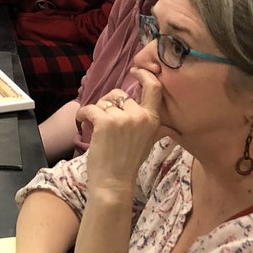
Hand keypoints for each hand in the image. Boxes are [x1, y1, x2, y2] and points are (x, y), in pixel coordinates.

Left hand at [75, 75, 162, 196]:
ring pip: (104, 102)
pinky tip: (83, 123)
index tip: (135, 70)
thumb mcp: (148, 141)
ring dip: (96, 112)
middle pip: (120, 95)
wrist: (114, 181)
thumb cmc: (128, 162)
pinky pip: (90, 108)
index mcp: (153, 119)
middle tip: (104, 122)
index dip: (144, 75)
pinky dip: (83, 115)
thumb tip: (169, 125)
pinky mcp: (105, 122)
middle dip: (109, 105)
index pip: (154, 89)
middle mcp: (140, 116)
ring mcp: (123, 119)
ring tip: (95, 127)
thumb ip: (154, 127)